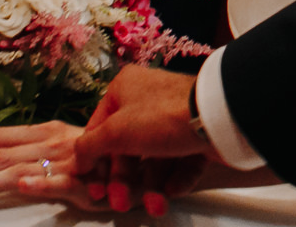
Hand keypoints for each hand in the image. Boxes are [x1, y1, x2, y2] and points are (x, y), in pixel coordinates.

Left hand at [0, 120, 106, 209]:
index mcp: (45, 132)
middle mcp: (53, 142)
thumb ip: (33, 152)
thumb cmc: (101, 158)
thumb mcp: (65, 149)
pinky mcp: (88, 182)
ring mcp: (69, 162)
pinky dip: (42, 183)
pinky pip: (63, 182)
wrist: (144, 162)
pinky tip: (23, 186)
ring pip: (19, 169)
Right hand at [72, 65, 211, 214]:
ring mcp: (174, 119)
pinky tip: (173, 190)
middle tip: (122, 204)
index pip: (98, 130)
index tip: (93, 189)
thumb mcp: (115, 131)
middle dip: (124, 182)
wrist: (218, 117)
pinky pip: (180, 162)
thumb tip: (77, 159)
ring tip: (156, 205)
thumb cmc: (161, 118)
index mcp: (125, 90)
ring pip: (154, 160)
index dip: (94, 163)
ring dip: (152, 188)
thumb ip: (89, 146)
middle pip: (127, 150)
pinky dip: (175, 179)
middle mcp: (148, 102)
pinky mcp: (196, 136)